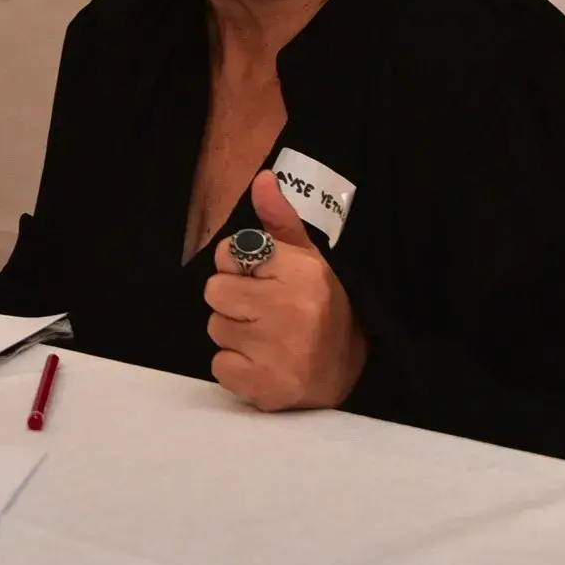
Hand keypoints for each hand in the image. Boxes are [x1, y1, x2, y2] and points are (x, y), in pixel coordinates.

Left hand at [203, 168, 367, 410]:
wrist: (350, 372)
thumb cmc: (321, 308)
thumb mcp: (307, 258)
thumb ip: (280, 219)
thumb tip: (262, 178)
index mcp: (300, 272)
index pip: (229, 253)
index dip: (239, 267)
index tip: (262, 280)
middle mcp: (290, 310)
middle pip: (215, 291)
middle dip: (233, 301)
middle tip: (262, 313)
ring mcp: (278, 351)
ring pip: (215, 328)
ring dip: (234, 335)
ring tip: (266, 339)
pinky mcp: (265, 386)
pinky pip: (219, 367)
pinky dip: (235, 369)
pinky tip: (262, 364)